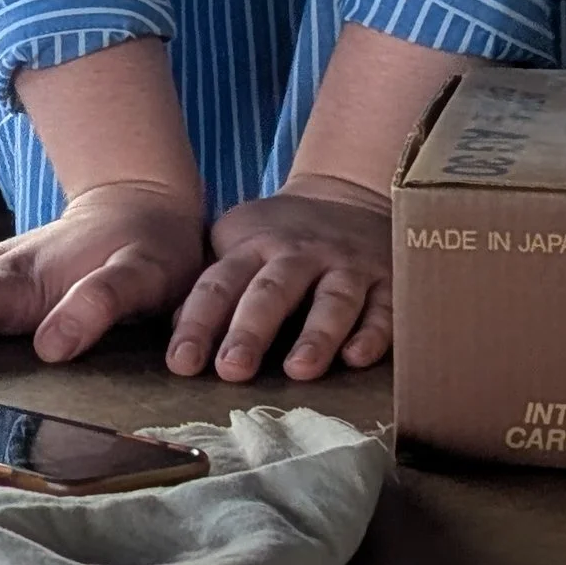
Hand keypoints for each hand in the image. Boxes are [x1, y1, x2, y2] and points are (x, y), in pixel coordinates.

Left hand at [164, 173, 392, 384]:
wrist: (346, 194)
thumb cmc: (279, 236)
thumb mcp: (236, 244)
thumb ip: (213, 288)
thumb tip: (178, 334)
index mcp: (253, 247)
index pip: (219, 286)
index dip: (198, 324)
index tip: (181, 363)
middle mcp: (299, 256)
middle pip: (271, 293)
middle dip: (250, 331)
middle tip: (232, 369)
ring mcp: (346, 267)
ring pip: (332, 301)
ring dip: (316, 335)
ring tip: (299, 370)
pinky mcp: (387, 281)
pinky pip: (384, 308)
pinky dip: (373, 333)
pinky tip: (358, 358)